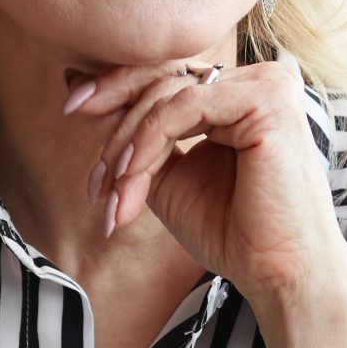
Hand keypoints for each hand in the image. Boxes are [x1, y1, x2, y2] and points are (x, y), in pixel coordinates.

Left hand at [67, 57, 346, 306]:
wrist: (276, 273)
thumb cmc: (230, 232)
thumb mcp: (163, 174)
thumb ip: (128, 132)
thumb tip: (76, 83)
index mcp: (237, 92)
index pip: (166, 74)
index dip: (114, 88)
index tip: (70, 109)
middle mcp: (257, 79)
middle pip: (163, 76)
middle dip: (113, 120)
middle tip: (88, 167)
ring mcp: (266, 84)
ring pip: (167, 94)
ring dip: (127, 147)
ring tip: (111, 195)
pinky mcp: (268, 99)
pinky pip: (185, 106)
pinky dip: (148, 141)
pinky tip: (130, 175)